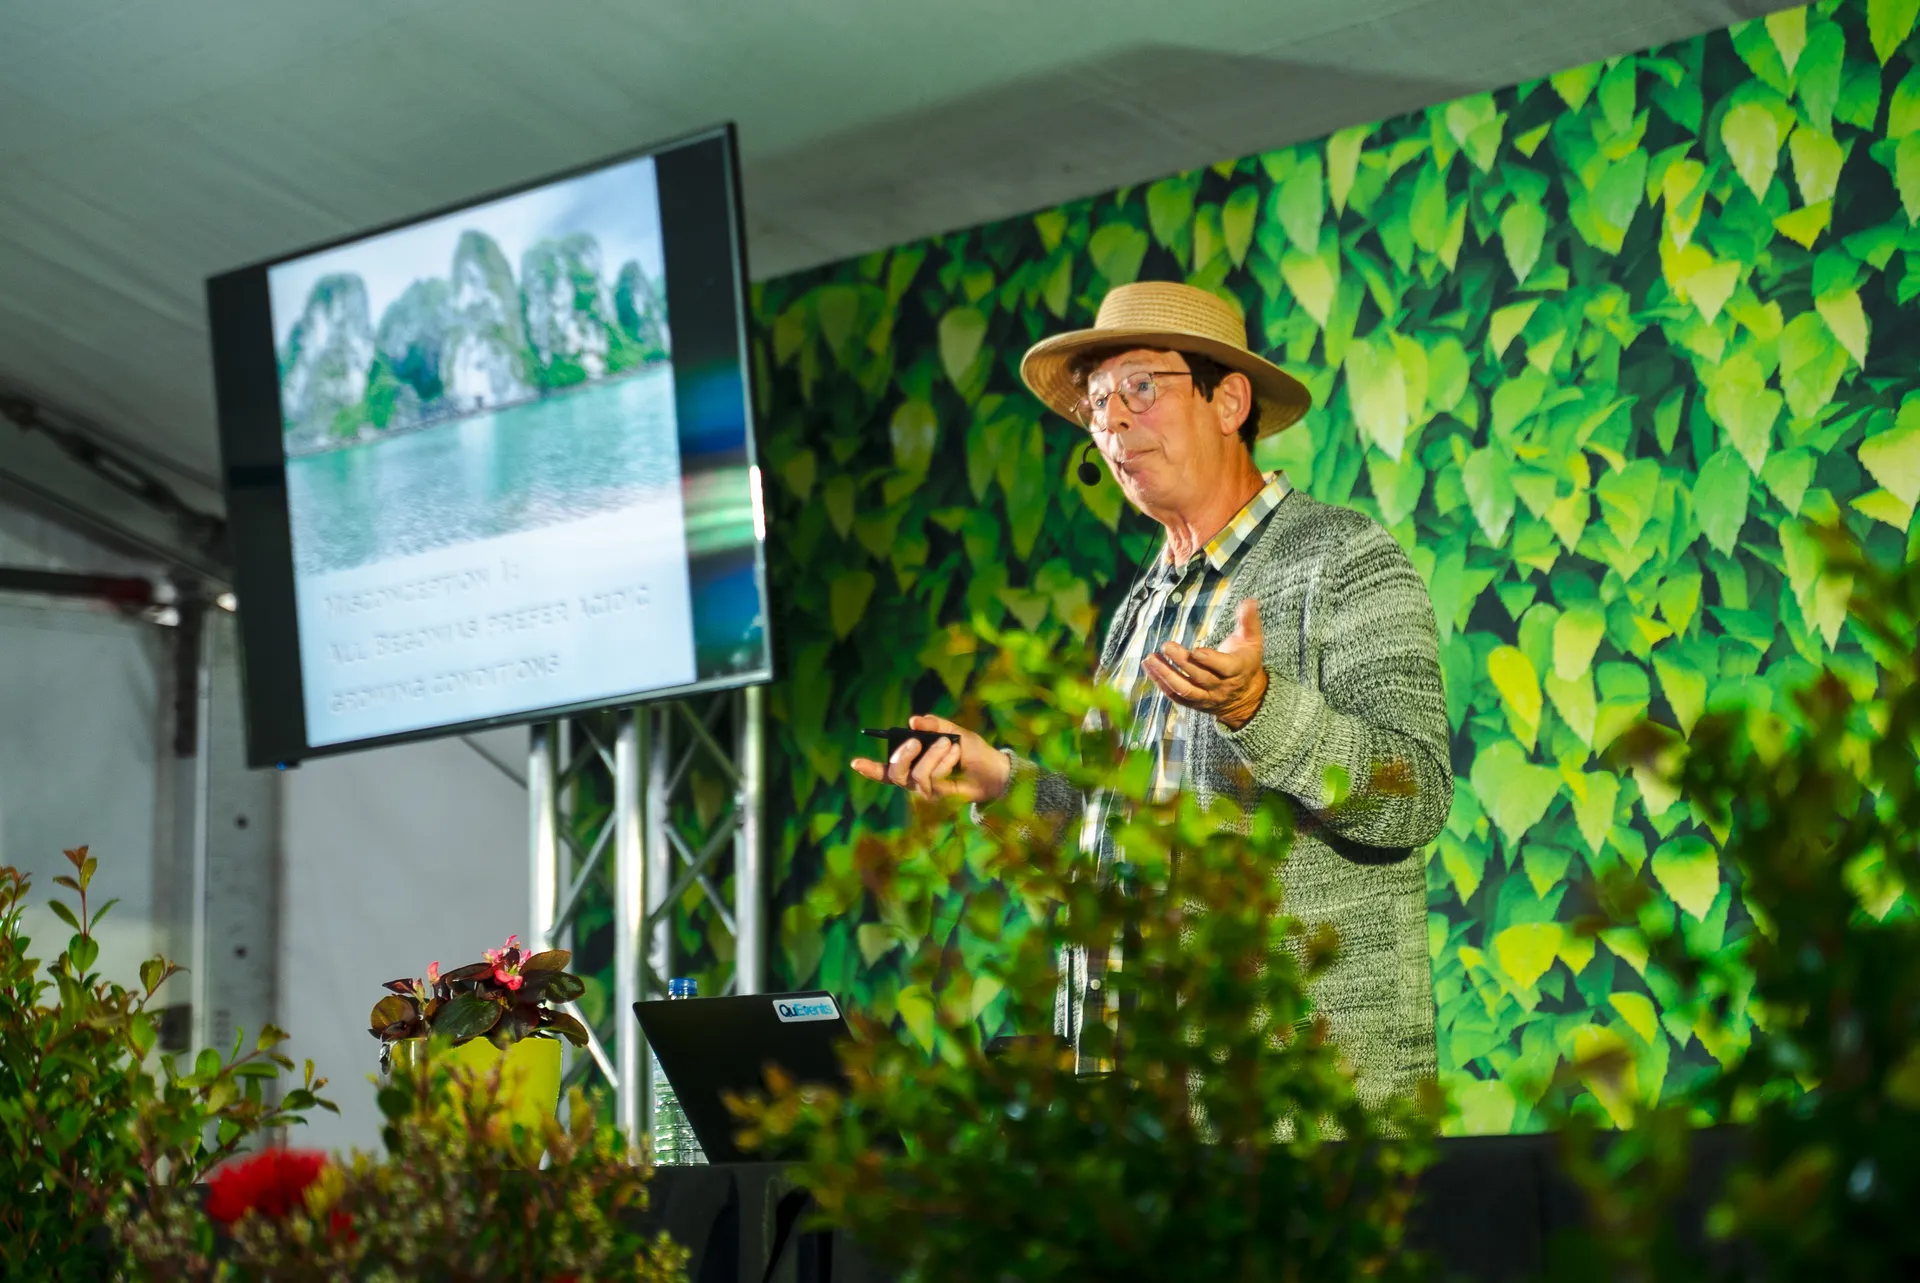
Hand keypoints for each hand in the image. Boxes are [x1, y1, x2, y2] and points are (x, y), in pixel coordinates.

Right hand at [850, 714, 1010, 802]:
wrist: (994, 770)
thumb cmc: (972, 751)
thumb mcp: (954, 732)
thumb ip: (934, 725)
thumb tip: (913, 720)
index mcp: (914, 762)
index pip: (887, 770)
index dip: (870, 769)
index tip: (854, 763)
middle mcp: (915, 778)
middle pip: (895, 773)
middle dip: (902, 755)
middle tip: (916, 741)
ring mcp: (926, 789)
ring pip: (916, 775)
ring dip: (932, 755)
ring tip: (949, 743)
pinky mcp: (939, 796)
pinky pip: (933, 779)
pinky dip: (944, 762)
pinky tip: (956, 753)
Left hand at [1141, 597, 1268, 730]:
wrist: (1246, 696)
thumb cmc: (1246, 661)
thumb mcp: (1253, 640)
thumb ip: (1248, 621)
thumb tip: (1249, 600)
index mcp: (1238, 669)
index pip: (1224, 667)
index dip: (1210, 660)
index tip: (1195, 651)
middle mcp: (1221, 686)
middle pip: (1200, 676)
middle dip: (1182, 662)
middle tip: (1167, 646)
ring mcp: (1207, 697)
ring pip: (1185, 689)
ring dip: (1166, 675)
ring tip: (1150, 659)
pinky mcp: (1195, 703)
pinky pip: (1176, 696)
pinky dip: (1161, 683)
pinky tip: (1149, 668)